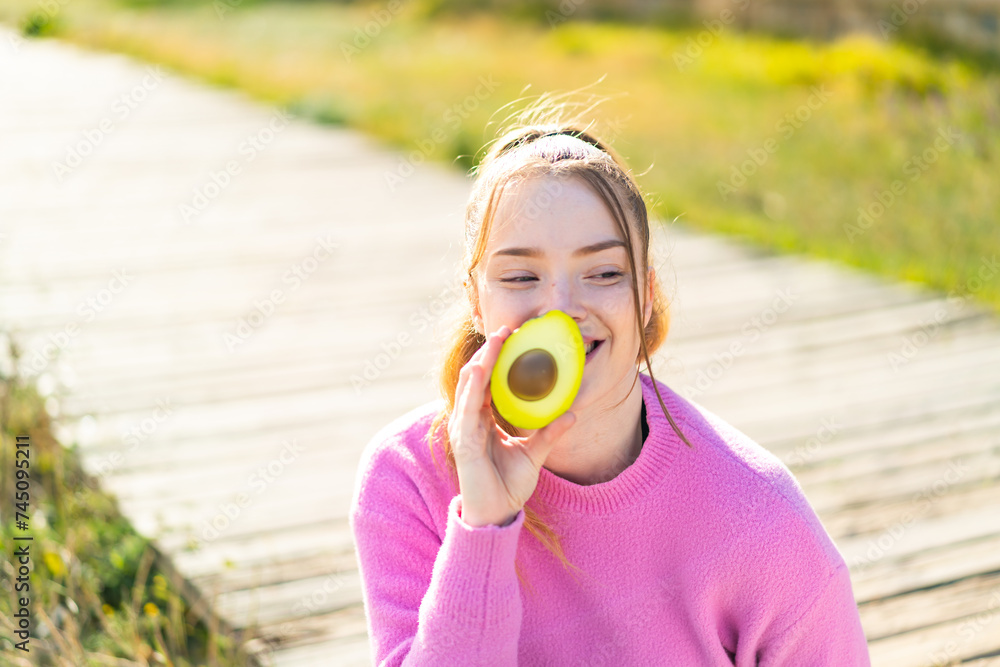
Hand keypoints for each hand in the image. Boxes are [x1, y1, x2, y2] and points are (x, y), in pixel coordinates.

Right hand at [448, 324, 576, 526]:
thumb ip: (550, 432)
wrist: (496, 515)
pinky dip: (473, 389)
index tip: (514, 336)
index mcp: (483, 419)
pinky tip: (481, 371)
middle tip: (506, 328)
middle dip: (489, 352)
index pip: (488, 381)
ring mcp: (464, 430)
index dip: (498, 358)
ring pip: (469, 387)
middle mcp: (470, 420)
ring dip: (481, 362)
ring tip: (494, 341)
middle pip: (477, 377)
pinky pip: (468, 411)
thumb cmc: (508, 485)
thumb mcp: (535, 453)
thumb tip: (573, 412)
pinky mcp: (465, 444)